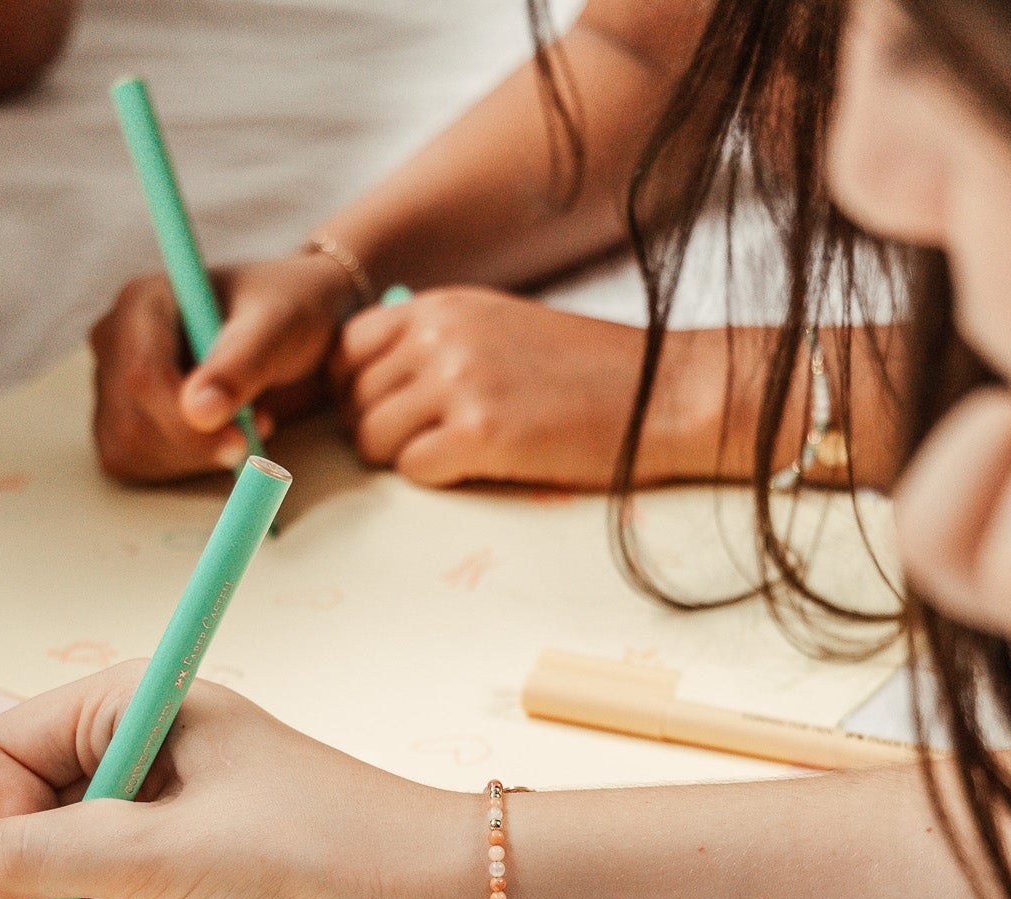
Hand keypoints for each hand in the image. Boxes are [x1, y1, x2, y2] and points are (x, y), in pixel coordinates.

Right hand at [0, 665, 477, 898]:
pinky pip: (129, 890)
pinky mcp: (207, 856)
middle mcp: (150, 743)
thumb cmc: (311, 847)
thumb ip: (44, 858)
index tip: (40, 880)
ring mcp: (180, 801)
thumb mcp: (163, 850)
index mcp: (138, 701)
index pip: (1, 748)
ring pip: (79, 862)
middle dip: (56, 882)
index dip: (4, 821)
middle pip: (34, 812)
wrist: (429, 894)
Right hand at [90, 251, 357, 482]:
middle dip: (196, 447)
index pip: (143, 377)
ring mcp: (112, 382)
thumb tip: (199, 414)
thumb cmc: (282, 317)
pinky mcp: (120, 419)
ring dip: (194, 457)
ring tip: (245, 425)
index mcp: (142, 301)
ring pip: (129, 449)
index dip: (186, 423)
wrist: (283, 332)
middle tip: (254, 433)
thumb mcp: (277, 329)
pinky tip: (217, 441)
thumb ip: (240, 366)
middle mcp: (116, 341)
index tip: (240, 443)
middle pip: (132, 422)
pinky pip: (132, 464)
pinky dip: (182, 467)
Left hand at [328, 287, 692, 488]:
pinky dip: (436, 479)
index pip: (346, 349)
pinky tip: (479, 469)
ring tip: (457, 458)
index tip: (390, 415)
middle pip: (352, 400)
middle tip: (429, 447)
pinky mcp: (481, 433)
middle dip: (379, 432)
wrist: (664, 393)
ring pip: (372, 439)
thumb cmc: (590, 374)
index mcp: (442, 306)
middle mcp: (440, 335)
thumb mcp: (502, 329)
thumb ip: (439, 344)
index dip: (356, 391)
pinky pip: (412, 470)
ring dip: (404, 460)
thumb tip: (379, 385)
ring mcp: (458, 381)